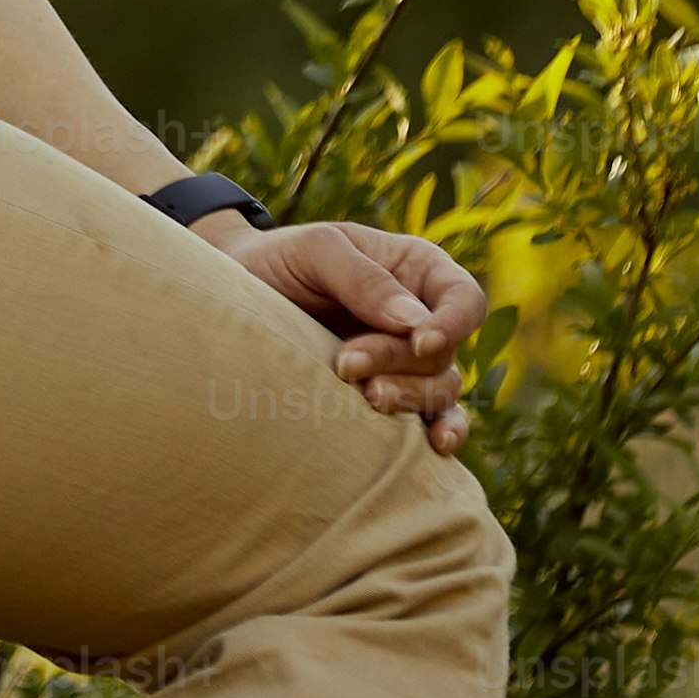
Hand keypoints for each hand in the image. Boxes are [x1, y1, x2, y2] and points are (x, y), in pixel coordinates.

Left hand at [211, 216, 490, 455]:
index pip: (463, 299)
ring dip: (407, 399)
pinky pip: (430, 421)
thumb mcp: (314, 250)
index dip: (451, 324)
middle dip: (398, 362)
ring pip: (438, 391)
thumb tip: (413, 324)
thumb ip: (363, 278)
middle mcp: (422, 319)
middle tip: (346, 364)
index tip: (418, 341)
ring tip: (366, 397)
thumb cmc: (279, 262)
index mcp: (417, 270)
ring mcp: (407, 363)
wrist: (235, 297)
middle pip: (442, 353)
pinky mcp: (390, 398)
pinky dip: (439, 433)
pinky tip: (432, 447)